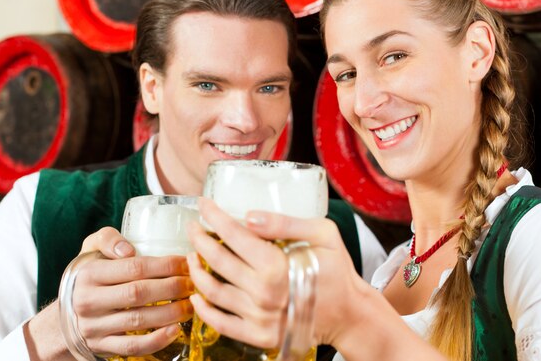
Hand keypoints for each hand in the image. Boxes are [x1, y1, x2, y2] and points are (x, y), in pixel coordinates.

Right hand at [70, 227, 193, 356]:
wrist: (66, 312)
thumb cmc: (89, 274)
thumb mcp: (91, 249)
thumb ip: (108, 239)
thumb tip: (129, 249)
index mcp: (90, 274)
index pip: (134, 267)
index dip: (165, 265)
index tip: (187, 262)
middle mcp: (89, 301)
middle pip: (139, 293)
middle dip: (173, 287)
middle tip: (194, 283)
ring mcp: (94, 327)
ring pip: (138, 321)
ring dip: (171, 313)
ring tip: (191, 305)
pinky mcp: (101, 346)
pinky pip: (132, 347)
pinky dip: (156, 341)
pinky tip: (175, 331)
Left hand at [187, 198, 364, 348]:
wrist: (348, 314)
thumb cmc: (337, 271)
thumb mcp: (324, 234)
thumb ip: (287, 223)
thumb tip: (249, 216)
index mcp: (277, 265)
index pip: (234, 235)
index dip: (214, 217)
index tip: (203, 204)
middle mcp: (263, 293)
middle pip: (216, 261)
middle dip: (198, 240)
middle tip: (192, 227)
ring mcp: (259, 318)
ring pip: (212, 291)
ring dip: (196, 271)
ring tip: (192, 255)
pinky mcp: (259, 336)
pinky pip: (220, 323)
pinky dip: (202, 308)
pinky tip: (196, 295)